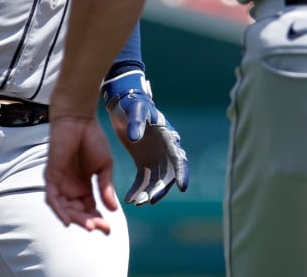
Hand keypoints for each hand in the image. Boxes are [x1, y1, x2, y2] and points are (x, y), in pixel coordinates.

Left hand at [44, 113, 117, 233]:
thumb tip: (113, 209)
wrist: (79, 120)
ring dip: (75, 219)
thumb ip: (106, 187)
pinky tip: (67, 221)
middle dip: (88, 221)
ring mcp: (60, 183)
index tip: (109, 228)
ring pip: (65, 209)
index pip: (90, 209)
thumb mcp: (104, 167)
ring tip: (88, 225)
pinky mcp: (51, 177)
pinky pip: (52, 199)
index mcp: (84, 186)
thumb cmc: (92, 138)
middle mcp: (71, 188)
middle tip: (100, 228)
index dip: (98, 219)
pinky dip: (58, 211)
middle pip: (77, 212)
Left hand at [101, 70, 189, 204]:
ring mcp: (155, 158)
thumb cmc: (132, 105)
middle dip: (160, 189)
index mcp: (168, 138)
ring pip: (155, 181)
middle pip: (167, 175)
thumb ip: (136, 123)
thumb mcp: (135, 111)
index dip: (181, 172)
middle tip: (148, 201)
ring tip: (136, 202)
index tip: (182, 187)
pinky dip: (138, 190)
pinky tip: (129, 199)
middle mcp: (164, 151)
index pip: (178, 158)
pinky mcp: (143, 162)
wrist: (123, 105)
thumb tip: (135, 138)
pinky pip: (143, 180)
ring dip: (148, 193)